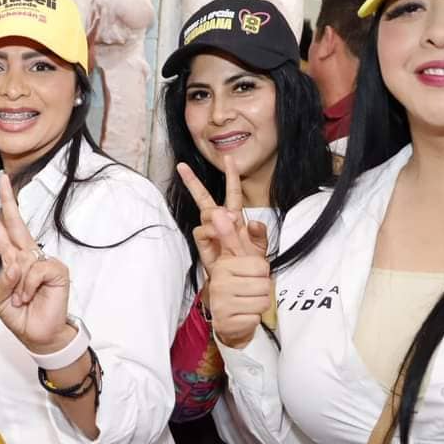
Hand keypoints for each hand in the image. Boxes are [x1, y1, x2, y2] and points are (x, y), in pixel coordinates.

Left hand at [0, 174, 73, 353]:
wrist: (38, 335)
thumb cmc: (19, 316)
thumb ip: (1, 281)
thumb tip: (15, 265)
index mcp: (12, 260)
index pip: (0, 232)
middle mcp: (27, 256)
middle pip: (16, 223)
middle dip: (8, 201)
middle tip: (2, 179)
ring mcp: (43, 261)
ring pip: (21, 259)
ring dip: (17, 285)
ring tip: (21, 301)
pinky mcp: (56, 270)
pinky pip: (34, 270)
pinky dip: (28, 287)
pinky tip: (30, 298)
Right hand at [175, 157, 268, 276]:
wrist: (238, 284)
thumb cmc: (247, 264)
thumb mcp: (260, 247)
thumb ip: (260, 233)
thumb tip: (253, 222)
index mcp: (234, 217)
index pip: (232, 192)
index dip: (231, 176)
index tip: (229, 159)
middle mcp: (219, 222)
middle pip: (204, 198)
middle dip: (193, 182)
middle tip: (182, 167)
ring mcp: (210, 232)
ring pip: (206, 212)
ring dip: (217, 213)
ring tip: (231, 220)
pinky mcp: (203, 244)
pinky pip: (202, 230)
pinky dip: (212, 229)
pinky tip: (221, 233)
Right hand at [204, 202, 272, 348]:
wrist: (229, 319)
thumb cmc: (238, 285)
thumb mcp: (241, 258)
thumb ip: (236, 235)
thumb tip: (224, 212)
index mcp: (222, 264)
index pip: (260, 265)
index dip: (261, 270)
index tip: (249, 273)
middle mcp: (218, 282)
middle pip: (263, 284)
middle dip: (262, 288)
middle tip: (250, 289)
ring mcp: (220, 302)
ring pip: (262, 301)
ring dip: (259, 303)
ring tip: (247, 301)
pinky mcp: (225, 321)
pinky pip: (255, 317)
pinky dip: (254, 317)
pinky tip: (244, 314)